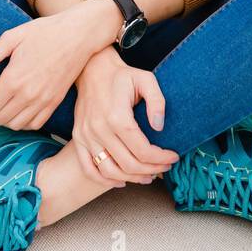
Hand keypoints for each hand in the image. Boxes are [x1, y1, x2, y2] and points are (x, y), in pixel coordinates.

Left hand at [0, 2, 115, 131]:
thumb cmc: (45, 32)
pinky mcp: (55, 103)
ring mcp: (43, 101)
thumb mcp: (11, 38)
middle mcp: (28, 95)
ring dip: (4, 119)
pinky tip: (19, 109)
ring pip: (16, 125)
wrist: (78, 35)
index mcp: (14, 79)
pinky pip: (34, 124)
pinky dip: (23, 122)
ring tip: (1, 104)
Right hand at [71, 48, 179, 186]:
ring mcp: (86, 136)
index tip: (173, 157)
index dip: (161, 159)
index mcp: (117, 116)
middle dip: (151, 170)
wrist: (92, 70)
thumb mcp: (146, 79)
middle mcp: (99, 129)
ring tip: (148, 177)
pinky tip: (121, 180)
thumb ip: (157, 101)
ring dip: (131, 178)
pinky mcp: (78, 138)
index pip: (142, 150)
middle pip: (128, 164)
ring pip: (110, 170)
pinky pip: (89, 168)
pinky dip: (104, 180)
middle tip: (164, 168)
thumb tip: (159, 127)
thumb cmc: (122, 76)